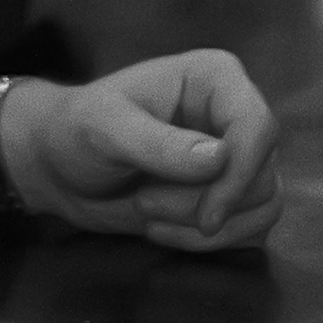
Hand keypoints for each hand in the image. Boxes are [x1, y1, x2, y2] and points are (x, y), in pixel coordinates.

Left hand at [5, 50, 284, 251]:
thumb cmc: (76, 130)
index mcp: (215, 79)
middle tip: (144, 203)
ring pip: (262, 207)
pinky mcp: (231, 196)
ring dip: (204, 228)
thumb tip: (221, 159)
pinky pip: (250, 230)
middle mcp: (234, 115)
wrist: (60, 167)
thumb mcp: (105, 130)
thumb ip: (158, 144)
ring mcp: (237, 158)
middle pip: (262, 175)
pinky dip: (208, 243)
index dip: (240, 176)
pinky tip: (163, 232)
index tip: (206, 217)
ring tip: (149, 216)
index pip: (259, 127)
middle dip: (203, 204)